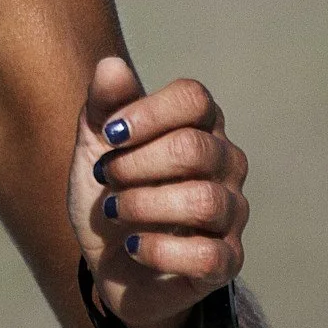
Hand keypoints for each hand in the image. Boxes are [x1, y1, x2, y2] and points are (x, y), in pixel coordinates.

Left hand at [67, 57, 248, 327]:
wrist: (113, 262)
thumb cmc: (112, 192)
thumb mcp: (95, 146)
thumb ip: (104, 105)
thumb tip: (111, 65)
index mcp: (200, 126)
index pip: (193, 99)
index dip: (146, 113)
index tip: (108, 135)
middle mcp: (226, 165)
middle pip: (194, 149)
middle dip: (136, 164)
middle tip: (107, 177)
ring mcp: (231, 214)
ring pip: (202, 201)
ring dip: (143, 206)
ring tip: (114, 212)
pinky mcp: (226, 262)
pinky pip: (206, 255)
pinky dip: (157, 250)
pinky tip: (132, 247)